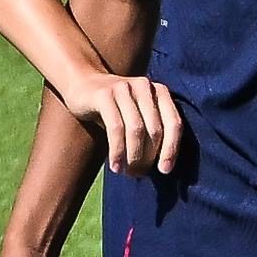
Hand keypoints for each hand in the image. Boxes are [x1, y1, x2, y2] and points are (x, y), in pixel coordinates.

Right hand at [57, 71, 181, 175]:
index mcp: (161, 92)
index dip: (172, 149)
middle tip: (139, 174)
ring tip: (129, 172)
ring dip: (134, 156)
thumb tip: (163, 167)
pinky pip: (116, 128)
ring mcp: (125, 89)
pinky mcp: (105, 95)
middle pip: (155, 129)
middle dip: (149, 157)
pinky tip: (115, 166)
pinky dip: (117, 151)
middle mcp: (146, 87)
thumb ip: (152, 130)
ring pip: (136, 129)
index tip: (165, 170)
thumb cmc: (116, 107)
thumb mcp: (138, 114)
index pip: (174, 123)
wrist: (83, 83)